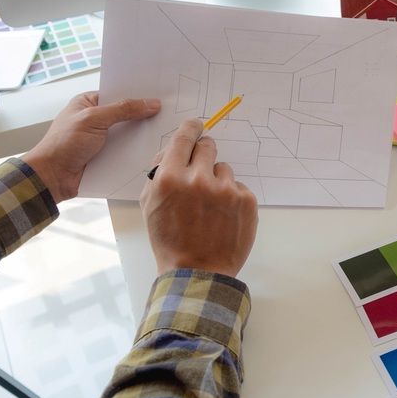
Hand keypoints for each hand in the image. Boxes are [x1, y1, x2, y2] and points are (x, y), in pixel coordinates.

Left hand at [23, 93, 160, 202]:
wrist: (52, 177)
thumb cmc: (63, 144)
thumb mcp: (93, 119)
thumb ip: (123, 110)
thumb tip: (151, 103)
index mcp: (88, 103)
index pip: (119, 94)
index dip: (138, 94)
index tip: (160, 94)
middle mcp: (97, 119)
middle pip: (127, 114)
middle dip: (144, 115)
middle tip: (169, 112)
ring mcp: (103, 139)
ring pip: (129, 134)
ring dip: (143, 135)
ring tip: (168, 130)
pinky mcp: (108, 156)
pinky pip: (128, 151)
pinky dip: (138, 151)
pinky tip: (155, 149)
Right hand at [141, 119, 258, 277]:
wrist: (197, 272)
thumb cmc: (170, 240)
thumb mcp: (150, 204)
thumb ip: (159, 173)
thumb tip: (173, 150)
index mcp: (170, 178)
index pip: (184, 138)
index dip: (191, 129)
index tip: (196, 126)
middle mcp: (199, 180)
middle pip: (208, 146)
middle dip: (203, 154)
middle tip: (201, 171)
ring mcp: (226, 190)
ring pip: (223, 168)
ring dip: (217, 180)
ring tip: (209, 206)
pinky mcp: (246, 201)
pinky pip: (238, 186)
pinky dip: (231, 197)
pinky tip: (222, 216)